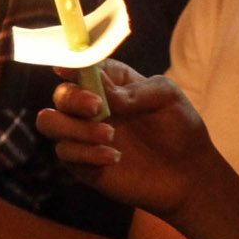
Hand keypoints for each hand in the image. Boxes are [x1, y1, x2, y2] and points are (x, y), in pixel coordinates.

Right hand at [35, 58, 217, 215]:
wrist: (189, 173)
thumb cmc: (180, 128)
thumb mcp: (167, 98)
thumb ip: (135, 90)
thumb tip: (101, 91)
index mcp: (111, 83)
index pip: (82, 67)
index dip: (72, 65)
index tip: (67, 69)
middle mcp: (91, 106)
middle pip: (60, 94)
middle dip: (73, 98)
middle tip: (98, 107)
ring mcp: (84, 135)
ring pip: (50, 123)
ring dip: (75, 127)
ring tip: (110, 135)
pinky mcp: (83, 163)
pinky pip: (67, 154)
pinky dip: (88, 154)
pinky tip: (115, 157)